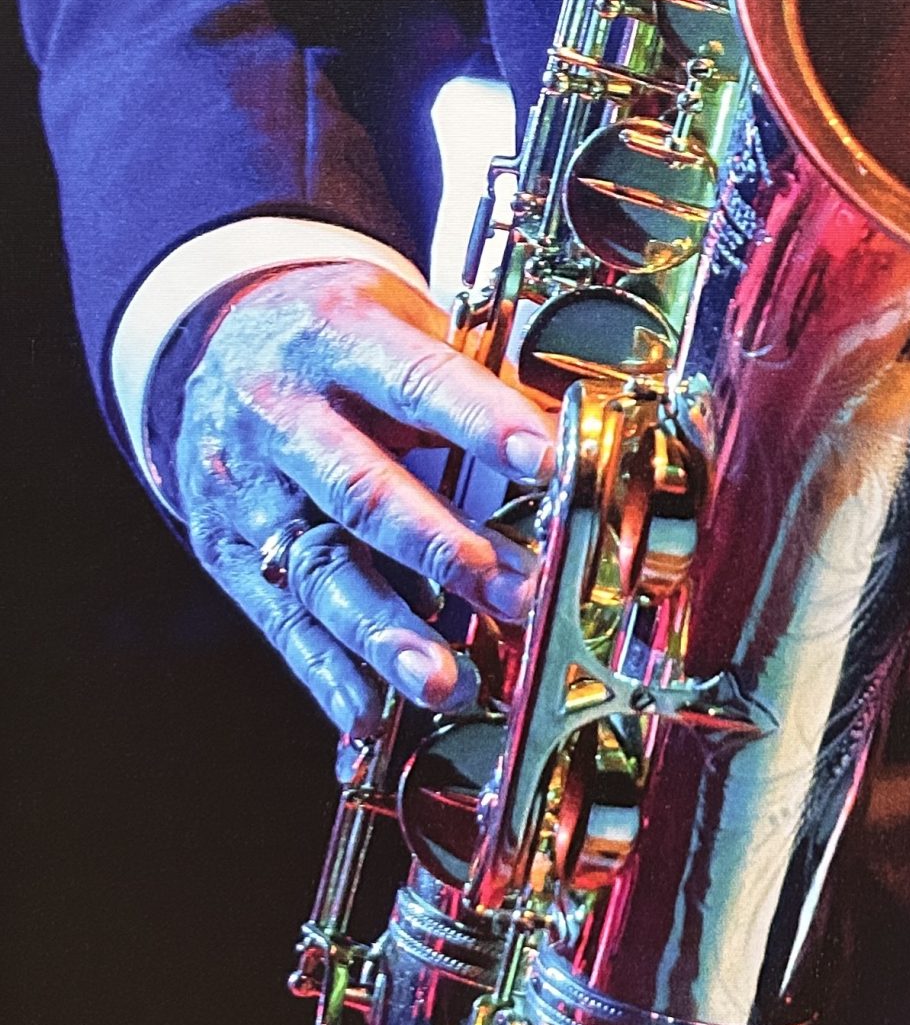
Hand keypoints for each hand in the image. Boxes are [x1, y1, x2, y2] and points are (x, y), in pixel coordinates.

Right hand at [174, 262, 554, 734]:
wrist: (218, 337)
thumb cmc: (337, 329)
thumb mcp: (399, 313)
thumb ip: (477, 368)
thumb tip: (575, 427)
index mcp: (333, 334)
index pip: (414, 379)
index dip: (479, 421)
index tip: (545, 462)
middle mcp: (279, 411)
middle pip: (360, 488)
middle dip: (442, 547)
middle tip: (518, 591)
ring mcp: (247, 486)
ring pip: (317, 567)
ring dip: (384, 632)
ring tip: (443, 679)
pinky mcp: (227, 547)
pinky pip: (279, 617)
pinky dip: (326, 672)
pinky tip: (368, 712)